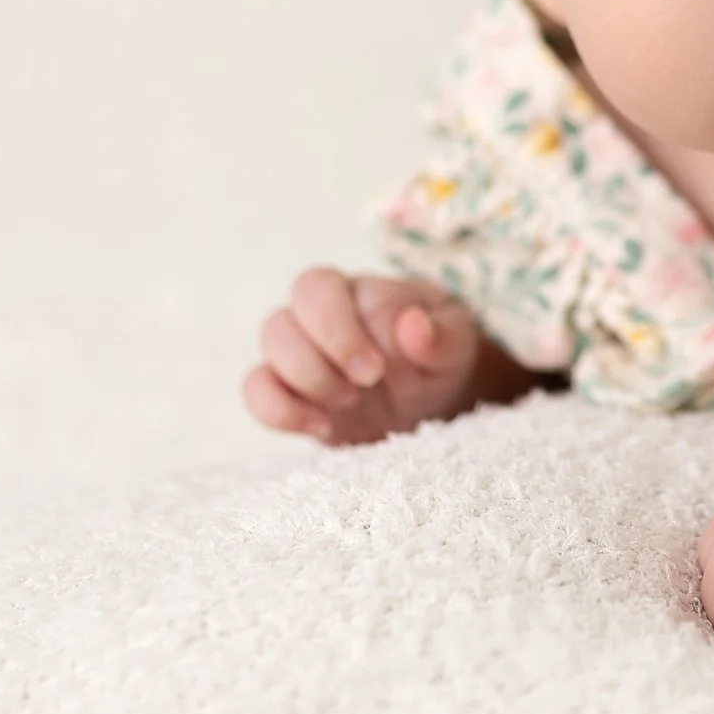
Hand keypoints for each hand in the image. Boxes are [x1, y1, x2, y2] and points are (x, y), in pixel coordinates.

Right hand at [242, 267, 485, 445]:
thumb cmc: (439, 352)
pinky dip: (280, 413)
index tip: (376, 369)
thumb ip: (441, 334)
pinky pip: (257, 393)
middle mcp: (314, 319)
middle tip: (365, 386)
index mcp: (353, 292)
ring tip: (350, 403)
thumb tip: (412, 324)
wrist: (432, 395)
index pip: (315, 287)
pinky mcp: (290, 394)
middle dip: (317, 364)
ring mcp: (298, 356)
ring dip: (305, 385)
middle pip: (278, 324)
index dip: (334, 329)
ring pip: (266, 357)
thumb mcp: (456, 342)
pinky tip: (323, 426)